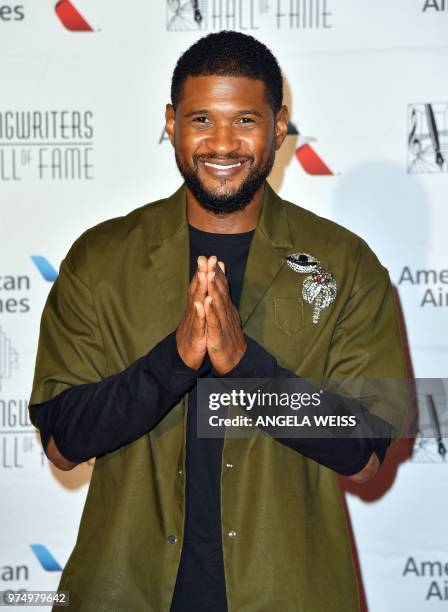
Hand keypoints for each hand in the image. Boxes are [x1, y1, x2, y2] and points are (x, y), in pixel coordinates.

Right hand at [176, 256, 207, 368]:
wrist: (185, 357)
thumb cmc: (194, 335)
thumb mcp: (199, 316)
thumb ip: (202, 301)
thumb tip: (204, 286)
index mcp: (197, 307)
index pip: (200, 286)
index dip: (204, 271)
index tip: (209, 256)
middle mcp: (193, 311)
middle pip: (196, 289)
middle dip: (201, 273)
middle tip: (204, 258)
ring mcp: (193, 322)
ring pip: (196, 303)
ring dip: (199, 288)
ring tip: (203, 274)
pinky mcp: (194, 335)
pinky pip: (197, 323)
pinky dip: (200, 313)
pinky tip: (201, 303)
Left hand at [204, 255, 246, 374]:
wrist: (235, 362)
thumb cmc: (229, 338)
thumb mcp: (226, 318)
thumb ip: (224, 302)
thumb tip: (223, 288)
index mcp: (226, 309)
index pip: (222, 288)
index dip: (217, 272)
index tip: (211, 257)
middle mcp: (226, 313)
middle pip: (221, 291)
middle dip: (215, 273)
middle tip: (210, 258)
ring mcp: (223, 324)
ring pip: (219, 303)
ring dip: (214, 288)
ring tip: (210, 273)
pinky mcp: (219, 336)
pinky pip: (214, 322)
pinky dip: (211, 311)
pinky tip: (207, 301)